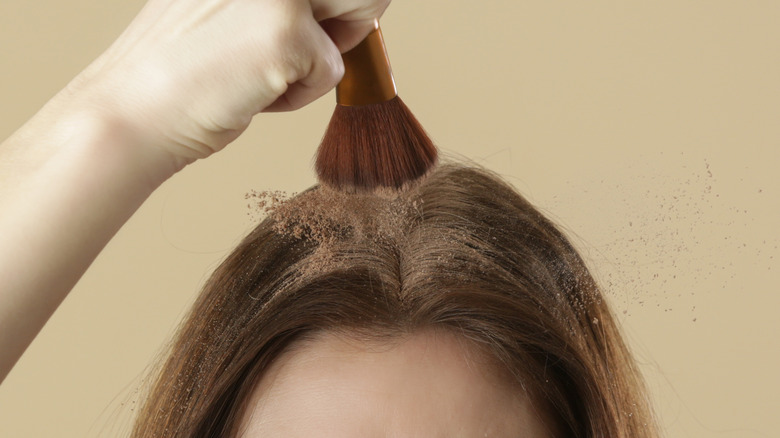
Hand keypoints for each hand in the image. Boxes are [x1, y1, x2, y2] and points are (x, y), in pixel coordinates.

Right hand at [63, 0, 389, 171]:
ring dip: (319, 55)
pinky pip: (331, 71)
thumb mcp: (235, 4)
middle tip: (296, 48)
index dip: (342, 1)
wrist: (135, 111)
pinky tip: (251, 92)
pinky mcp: (287, 31)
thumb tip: (351, 2)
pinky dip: (299, 96)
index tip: (325, 22)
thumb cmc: (183, 67)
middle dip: (352, 17)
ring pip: (357, 17)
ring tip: (261, 71)